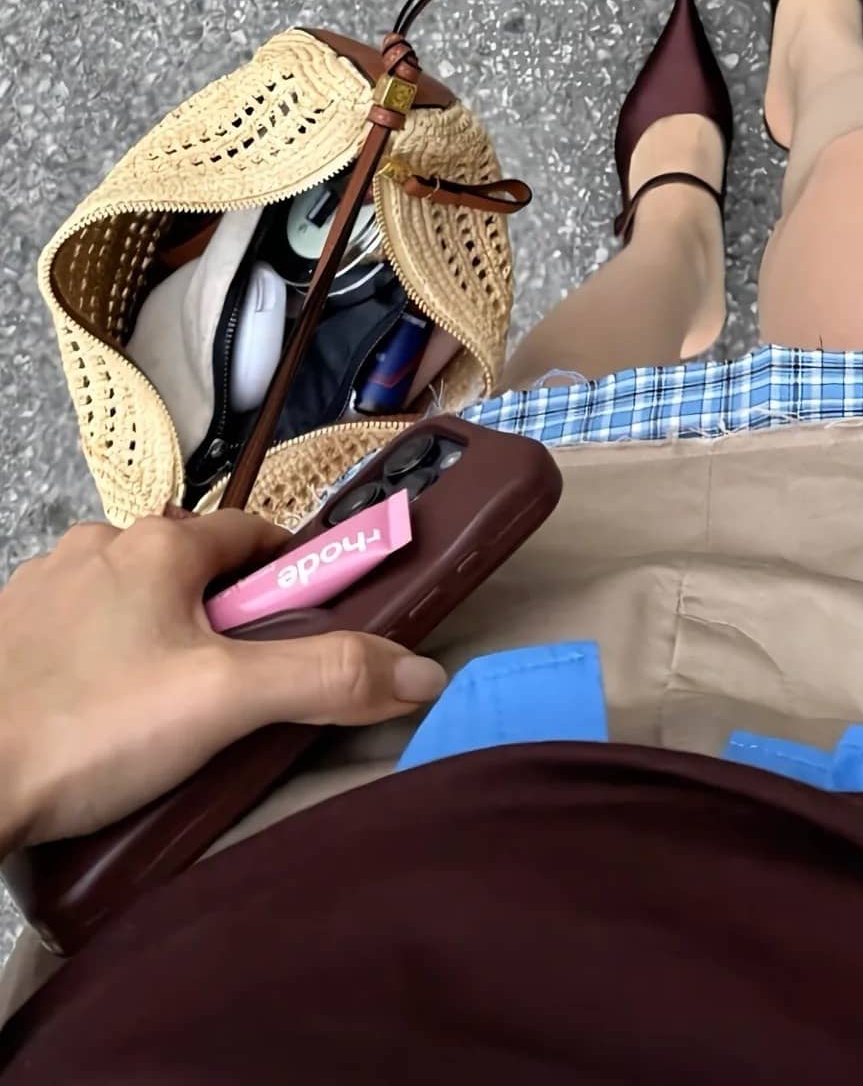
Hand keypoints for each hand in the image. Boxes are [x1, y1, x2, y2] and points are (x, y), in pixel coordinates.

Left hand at [0, 508, 444, 852]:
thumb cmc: (91, 727)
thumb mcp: (226, 702)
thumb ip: (326, 679)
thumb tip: (421, 671)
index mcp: (160, 544)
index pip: (254, 534)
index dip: (291, 576)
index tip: (309, 625)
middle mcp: (100, 546)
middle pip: (190, 570)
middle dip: (220, 621)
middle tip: (234, 694)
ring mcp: (42, 587)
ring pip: (129, 601)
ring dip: (155, 641)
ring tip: (163, 719)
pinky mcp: (5, 635)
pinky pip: (75, 634)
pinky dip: (98, 664)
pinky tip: (99, 722)